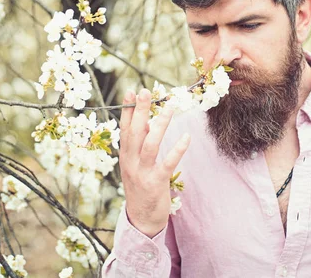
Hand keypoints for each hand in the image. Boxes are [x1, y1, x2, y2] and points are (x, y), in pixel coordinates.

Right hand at [119, 88, 190, 237]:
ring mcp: (142, 173)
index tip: (130, 91)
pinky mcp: (156, 183)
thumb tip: (149, 122)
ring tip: (169, 107)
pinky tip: (186, 137)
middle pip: (135, 133)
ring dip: (159, 124)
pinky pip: (167, 163)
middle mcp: (131, 163)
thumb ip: (140, 145)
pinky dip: (177, 149)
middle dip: (139, 111)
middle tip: (145, 91)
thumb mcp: (136, 165)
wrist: (141, 219)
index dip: (127, 110)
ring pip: (150, 144)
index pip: (124, 129)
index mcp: (125, 156)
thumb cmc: (141, 187)